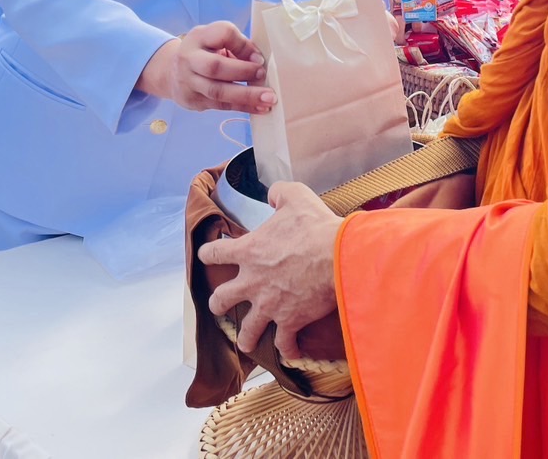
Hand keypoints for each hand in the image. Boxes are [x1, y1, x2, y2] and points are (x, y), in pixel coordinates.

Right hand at [140, 22, 274, 114]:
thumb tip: (260, 61)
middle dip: (243, 72)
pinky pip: (221, 106)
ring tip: (269, 99)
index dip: (243, 45)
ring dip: (247, 96)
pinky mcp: (193, 101)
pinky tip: (260, 108)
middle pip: (215, 67)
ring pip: (218, 91)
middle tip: (263, 75)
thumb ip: (237, 45)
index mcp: (198, 37)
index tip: (259, 57)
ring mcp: (189, 82)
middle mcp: (189, 59)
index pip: (222, 34)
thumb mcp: (215, 39)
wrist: (171, 72)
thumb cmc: (204, 52)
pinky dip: (243, 107)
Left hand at [199, 182, 340, 359]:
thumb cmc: (315, 226)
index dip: (209, 253)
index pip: (213, 253)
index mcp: (248, 250)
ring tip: (247, 340)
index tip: (210, 255)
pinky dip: (287, 350)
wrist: (338, 256)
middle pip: (221, 299)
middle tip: (221, 303)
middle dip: (219, 303)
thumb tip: (273, 195)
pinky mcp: (290, 321)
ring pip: (247, 331)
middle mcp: (252, 282)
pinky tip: (289, 353)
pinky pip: (284, 344)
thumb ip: (278, 193)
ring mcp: (270, 305)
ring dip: (246, 337)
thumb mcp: (294, 197)